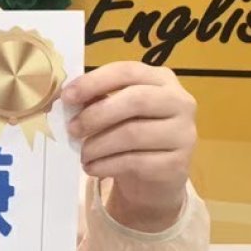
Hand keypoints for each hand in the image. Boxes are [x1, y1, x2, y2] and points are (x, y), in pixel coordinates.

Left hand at [62, 62, 196, 231]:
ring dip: (98, 145)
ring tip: (82, 154)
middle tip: (72, 129)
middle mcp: (180, 102)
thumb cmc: (131, 137)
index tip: (67, 96)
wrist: (155, 179)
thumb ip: (98, 100)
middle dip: (96, 115)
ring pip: (133, 134)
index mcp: (162, 80)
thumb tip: (69, 97)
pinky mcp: (178, 164)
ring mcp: (183, 133)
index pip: (128, 71)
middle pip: (135, 100)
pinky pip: (135, 162)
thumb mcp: (116, 113)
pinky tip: (92, 168)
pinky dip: (106, 165)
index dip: (95, 81)